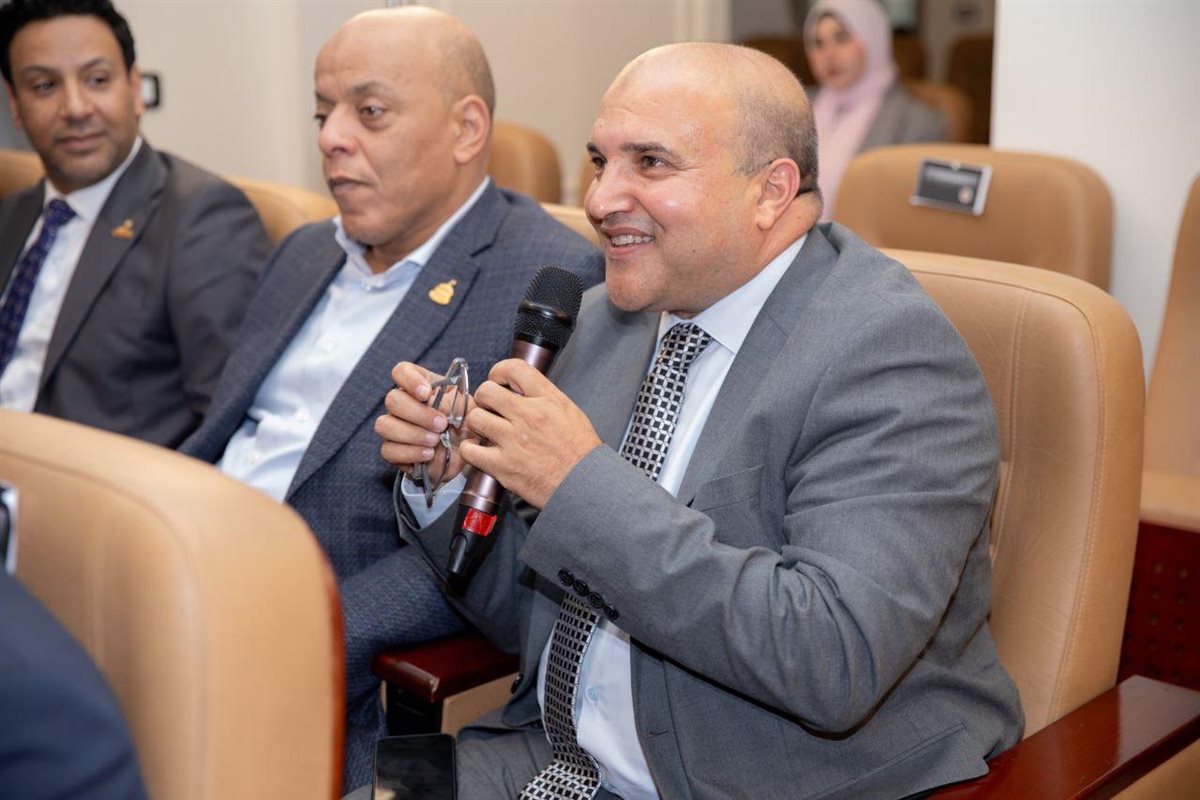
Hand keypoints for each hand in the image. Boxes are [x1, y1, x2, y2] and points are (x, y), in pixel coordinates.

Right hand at [375, 361, 474, 483]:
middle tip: (441, 424)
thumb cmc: (466, 424)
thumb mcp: (467, 408)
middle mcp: (403, 404)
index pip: (401, 372)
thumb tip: (436, 406)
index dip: (409, 380)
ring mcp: (395, 427)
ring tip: (435, 441)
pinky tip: (428, 454)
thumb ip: (452, 402)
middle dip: (418, 413)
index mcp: (421, 385)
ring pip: (385, 425)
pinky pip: (388, 451)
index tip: (426, 393)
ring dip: (412, 434)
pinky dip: (410, 453)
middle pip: (392, 400)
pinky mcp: (393, 451)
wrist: (469, 453)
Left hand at [460, 358, 601, 508]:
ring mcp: (513, 440)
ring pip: (474, 417)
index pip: (514, 368)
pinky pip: (469, 450)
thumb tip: (520, 389)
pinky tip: (479, 451)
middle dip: (484, 398)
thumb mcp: (569, 412)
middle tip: (489, 408)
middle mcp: (528, 416)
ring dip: (476, 423)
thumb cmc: (580, 452)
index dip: (499, 371)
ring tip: (485, 430)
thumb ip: (544, 397)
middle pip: (486, 391)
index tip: (497, 380)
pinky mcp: (502, 465)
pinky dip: (470, 450)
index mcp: (547, 400)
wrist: (584, 484)